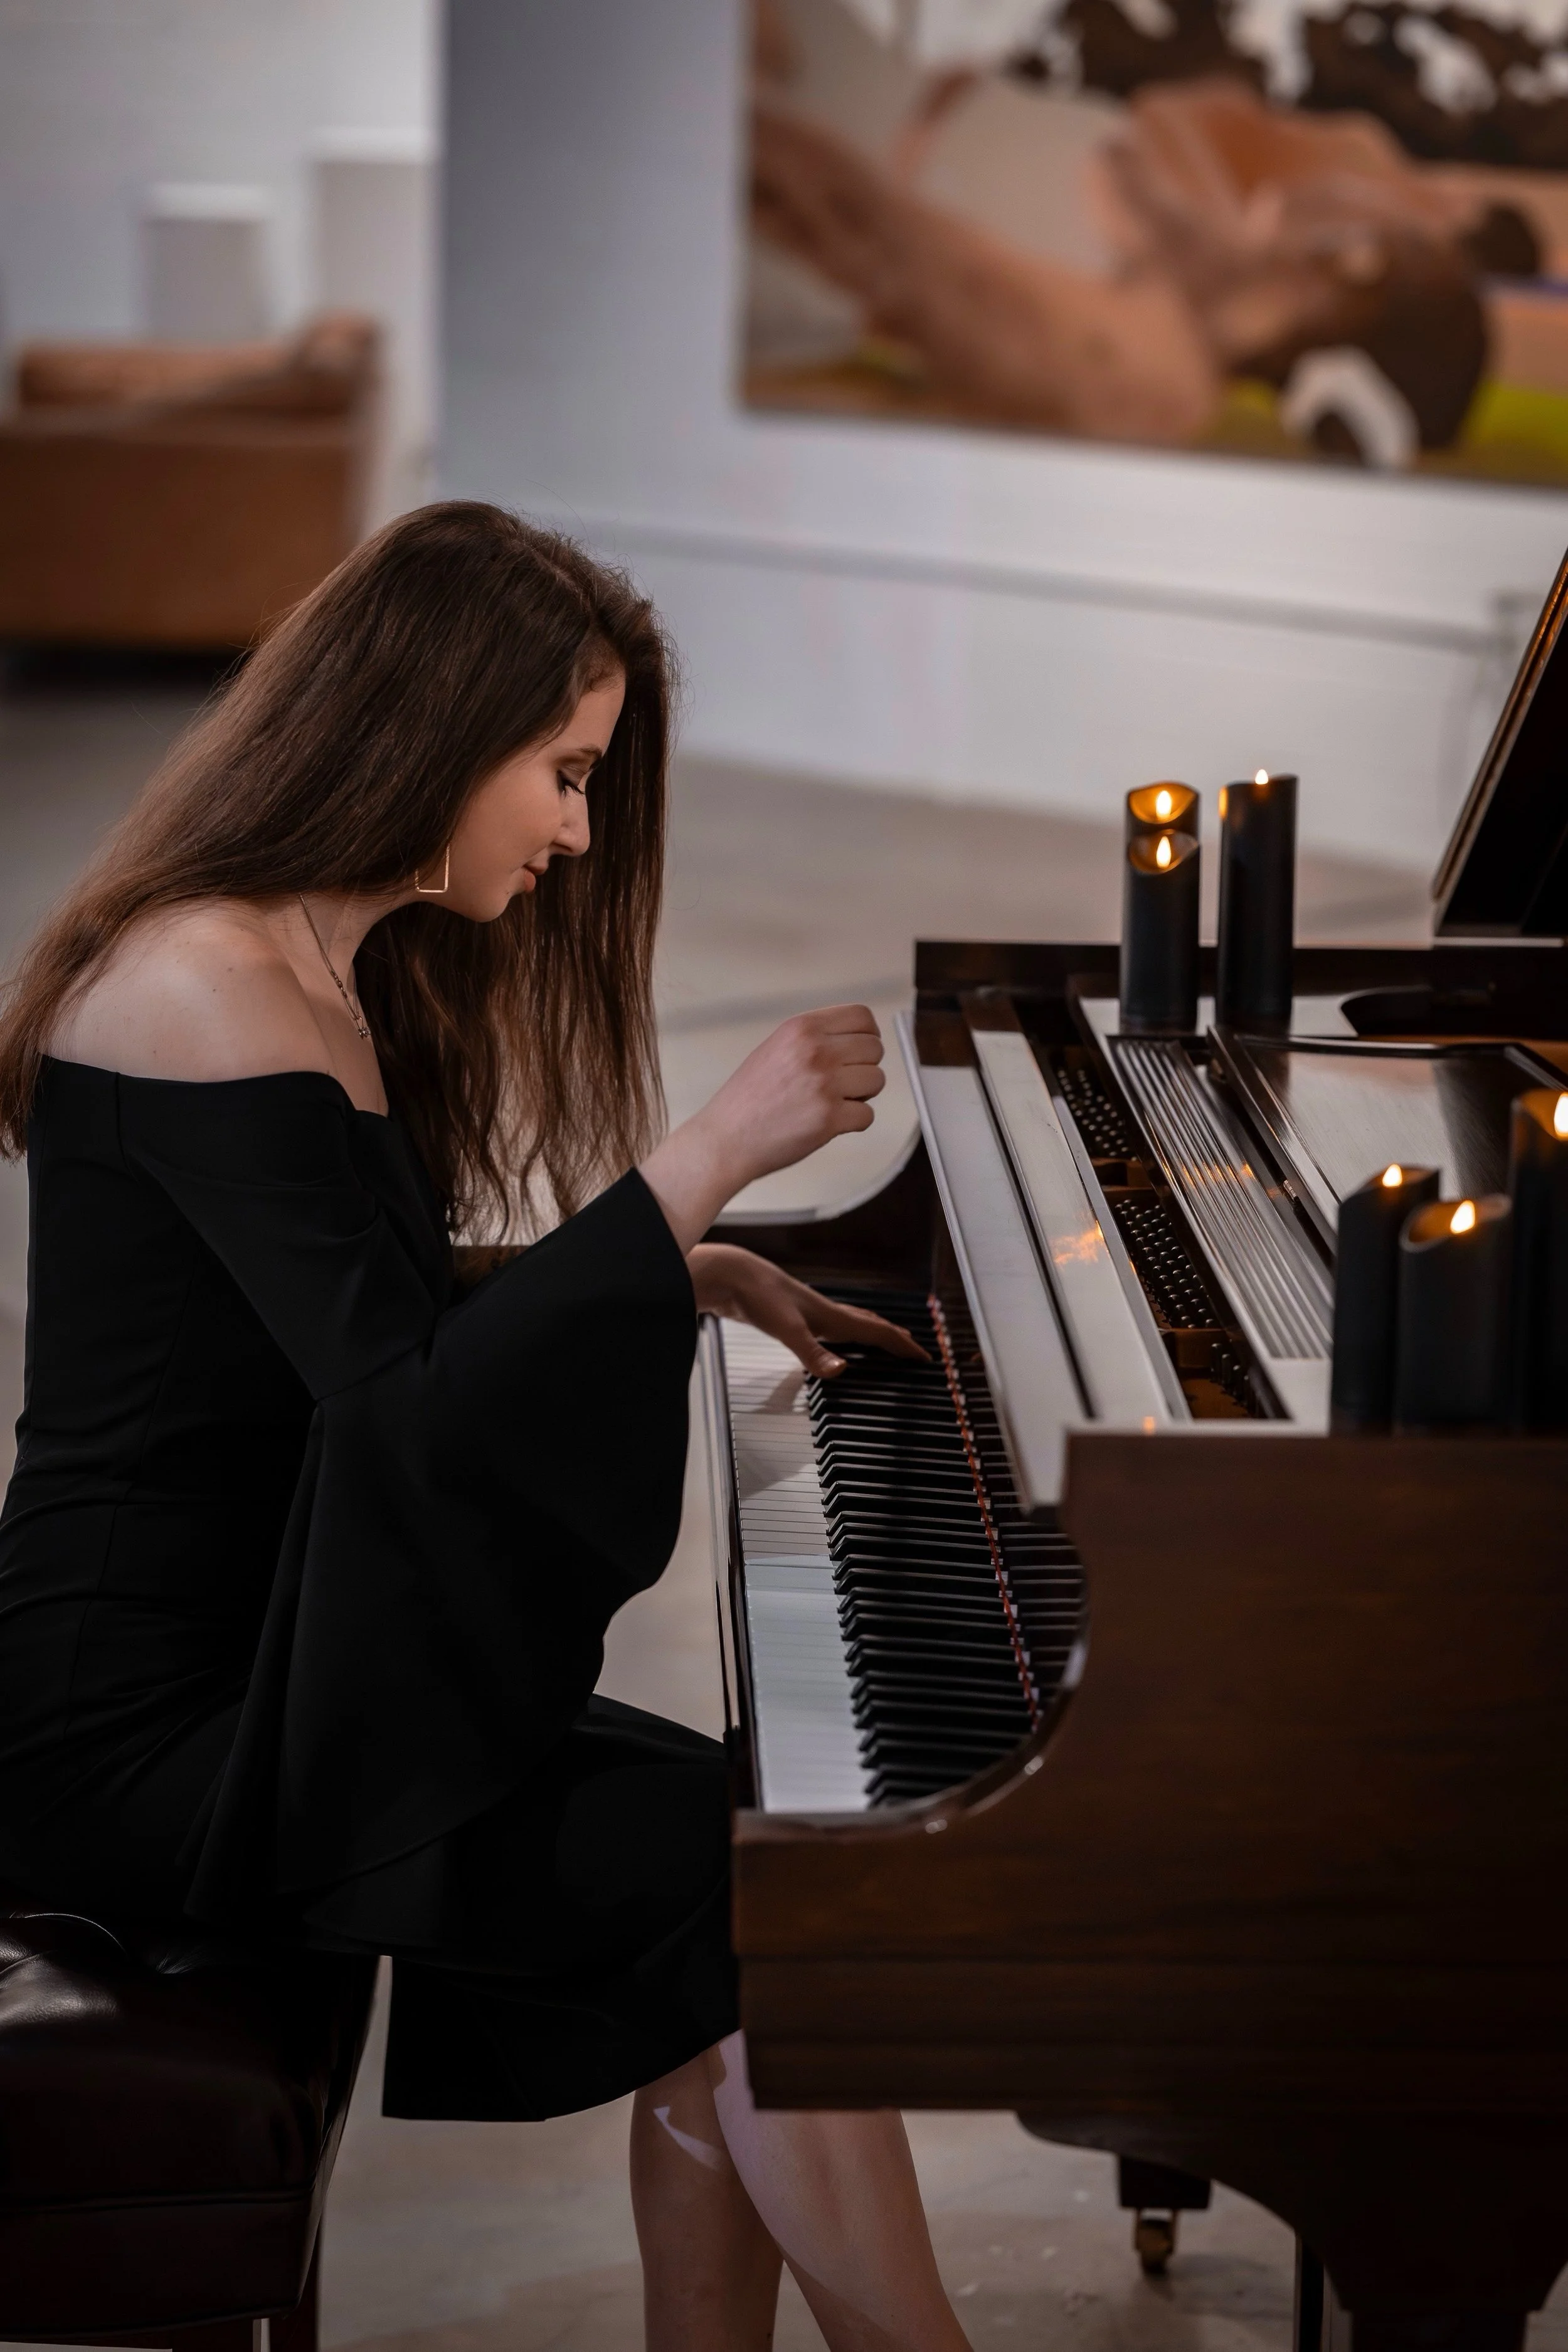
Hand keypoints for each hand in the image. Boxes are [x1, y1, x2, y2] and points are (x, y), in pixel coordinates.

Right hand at [640, 1005, 887, 1251]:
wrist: (726, 1138)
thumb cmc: (749, 1098)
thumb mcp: (777, 1048)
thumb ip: (814, 1038)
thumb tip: (859, 1037)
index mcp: (801, 1028)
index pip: (861, 1016)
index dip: (868, 1034)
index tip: (861, 1051)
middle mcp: (815, 1051)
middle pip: (875, 1048)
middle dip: (865, 1067)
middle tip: (843, 1084)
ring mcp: (824, 1084)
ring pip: (877, 1080)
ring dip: (862, 1095)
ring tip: (834, 1103)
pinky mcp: (830, 1118)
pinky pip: (867, 1115)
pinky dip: (854, 1123)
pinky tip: (829, 1124)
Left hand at [690, 1244, 927, 1377]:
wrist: (730, 1276)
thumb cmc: (757, 1295)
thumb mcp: (787, 1329)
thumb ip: (813, 1354)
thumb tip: (841, 1372)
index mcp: (832, 1317)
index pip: (878, 1332)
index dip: (902, 1346)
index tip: (924, 1357)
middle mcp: (826, 1313)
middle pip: (870, 1325)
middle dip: (894, 1339)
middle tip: (912, 1350)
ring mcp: (810, 1314)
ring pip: (852, 1323)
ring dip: (872, 1333)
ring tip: (883, 1342)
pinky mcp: (793, 1317)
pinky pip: (831, 1328)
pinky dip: (844, 1336)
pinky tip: (833, 1340)